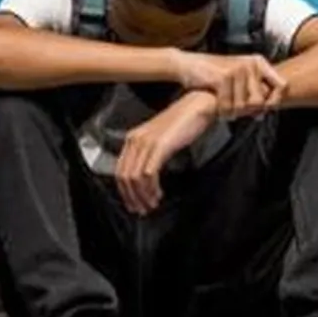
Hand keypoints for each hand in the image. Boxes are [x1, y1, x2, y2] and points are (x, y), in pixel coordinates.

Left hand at [116, 92, 218, 213]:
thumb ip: (149, 154)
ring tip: (151, 205)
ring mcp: (146, 142)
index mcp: (132, 138)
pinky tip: (158, 194)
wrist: (197, 107)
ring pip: (135, 178)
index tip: (133, 203)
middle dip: (132, 197)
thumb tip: (146, 178)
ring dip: (142, 196)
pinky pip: (148, 174)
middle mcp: (135, 140)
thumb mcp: (160, 139)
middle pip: (125, 176)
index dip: (124, 191)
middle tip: (141, 210)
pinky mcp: (159, 146)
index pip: (120, 170)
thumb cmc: (183, 123)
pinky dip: (151, 188)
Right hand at [170, 51, 287, 118]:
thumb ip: (252, 93)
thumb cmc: (214, 75)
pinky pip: (228, 106)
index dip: (274, 101)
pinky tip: (218, 110)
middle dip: (246, 110)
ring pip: (243, 106)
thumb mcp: (238, 79)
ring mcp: (238, 69)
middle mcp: (251, 63)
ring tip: (225, 109)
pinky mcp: (223, 77)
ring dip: (232, 112)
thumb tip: (262, 115)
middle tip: (235, 111)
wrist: (188, 64)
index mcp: (259, 62)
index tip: (262, 110)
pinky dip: (222, 112)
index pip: (282, 85)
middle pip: (260, 101)